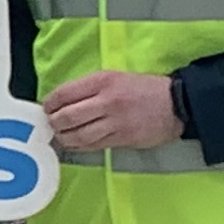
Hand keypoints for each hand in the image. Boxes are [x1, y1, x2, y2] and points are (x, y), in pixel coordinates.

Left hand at [43, 71, 183, 154]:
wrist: (176, 103)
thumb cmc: (143, 88)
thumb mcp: (115, 77)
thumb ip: (89, 88)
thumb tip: (62, 101)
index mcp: (102, 81)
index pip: (64, 94)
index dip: (49, 103)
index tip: (47, 108)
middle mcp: (106, 101)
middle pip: (67, 117)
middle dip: (54, 123)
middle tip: (52, 124)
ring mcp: (114, 122)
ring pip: (78, 135)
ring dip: (64, 138)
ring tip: (61, 135)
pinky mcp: (122, 139)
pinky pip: (92, 146)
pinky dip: (78, 146)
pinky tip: (74, 143)